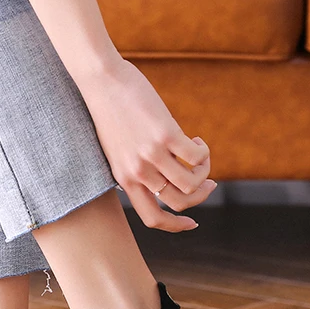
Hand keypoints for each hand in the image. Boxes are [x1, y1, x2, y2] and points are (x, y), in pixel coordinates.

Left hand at [82, 59, 216, 231]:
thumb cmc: (111, 113)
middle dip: (199, 196)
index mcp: (124, 180)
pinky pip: (196, 156)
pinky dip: (203, 152)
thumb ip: (136, 168)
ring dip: (204, 173)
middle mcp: (137, 172)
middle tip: (208, 181)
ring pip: (190, 183)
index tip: (192, 223)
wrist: (101, 82)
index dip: (175, 226)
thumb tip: (166, 177)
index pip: (152, 218)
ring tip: (201, 155)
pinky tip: (197, 139)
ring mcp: (151, 155)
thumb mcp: (117, 150)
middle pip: (178, 203)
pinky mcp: (165, 134)